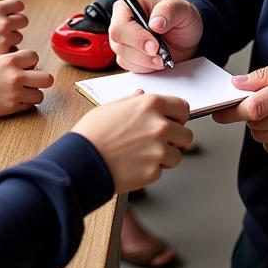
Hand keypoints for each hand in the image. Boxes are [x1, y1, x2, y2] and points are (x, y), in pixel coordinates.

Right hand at [0, 0, 27, 59]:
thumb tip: (18, 11)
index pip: (19, 4)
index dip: (15, 10)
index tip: (11, 15)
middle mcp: (2, 22)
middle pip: (23, 20)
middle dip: (16, 25)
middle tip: (5, 31)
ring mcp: (3, 38)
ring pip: (18, 37)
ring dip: (10, 39)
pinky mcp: (2, 53)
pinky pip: (14, 50)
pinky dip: (7, 51)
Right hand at [0, 49, 53, 117]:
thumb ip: (10, 57)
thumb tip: (26, 63)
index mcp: (10, 60)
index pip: (35, 57)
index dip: (31, 61)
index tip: (25, 65)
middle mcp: (16, 76)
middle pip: (47, 78)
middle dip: (41, 78)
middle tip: (34, 79)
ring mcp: (15, 93)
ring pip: (40, 95)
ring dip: (33, 92)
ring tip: (24, 90)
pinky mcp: (11, 107)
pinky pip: (29, 106)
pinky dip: (25, 103)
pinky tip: (16, 99)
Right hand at [73, 92, 191, 191]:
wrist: (81, 160)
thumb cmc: (92, 133)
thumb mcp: (111, 107)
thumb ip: (132, 101)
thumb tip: (141, 96)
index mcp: (151, 104)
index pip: (183, 108)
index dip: (178, 117)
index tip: (173, 122)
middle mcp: (160, 125)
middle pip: (186, 135)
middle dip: (175, 140)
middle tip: (159, 142)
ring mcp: (159, 150)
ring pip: (177, 156)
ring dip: (164, 157)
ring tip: (142, 154)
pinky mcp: (153, 171)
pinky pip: (161, 171)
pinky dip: (151, 170)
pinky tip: (134, 164)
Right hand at [109, 0, 202, 71]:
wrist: (186, 36)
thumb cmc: (180, 17)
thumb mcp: (181, 8)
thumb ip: (168, 11)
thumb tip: (155, 24)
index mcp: (128, 6)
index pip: (120, 25)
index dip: (135, 37)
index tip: (154, 45)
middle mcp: (122, 24)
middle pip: (118, 44)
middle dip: (142, 53)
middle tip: (160, 53)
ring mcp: (124, 42)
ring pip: (124, 58)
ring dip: (146, 61)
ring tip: (163, 56)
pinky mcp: (129, 57)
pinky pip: (131, 68)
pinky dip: (147, 67)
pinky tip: (158, 60)